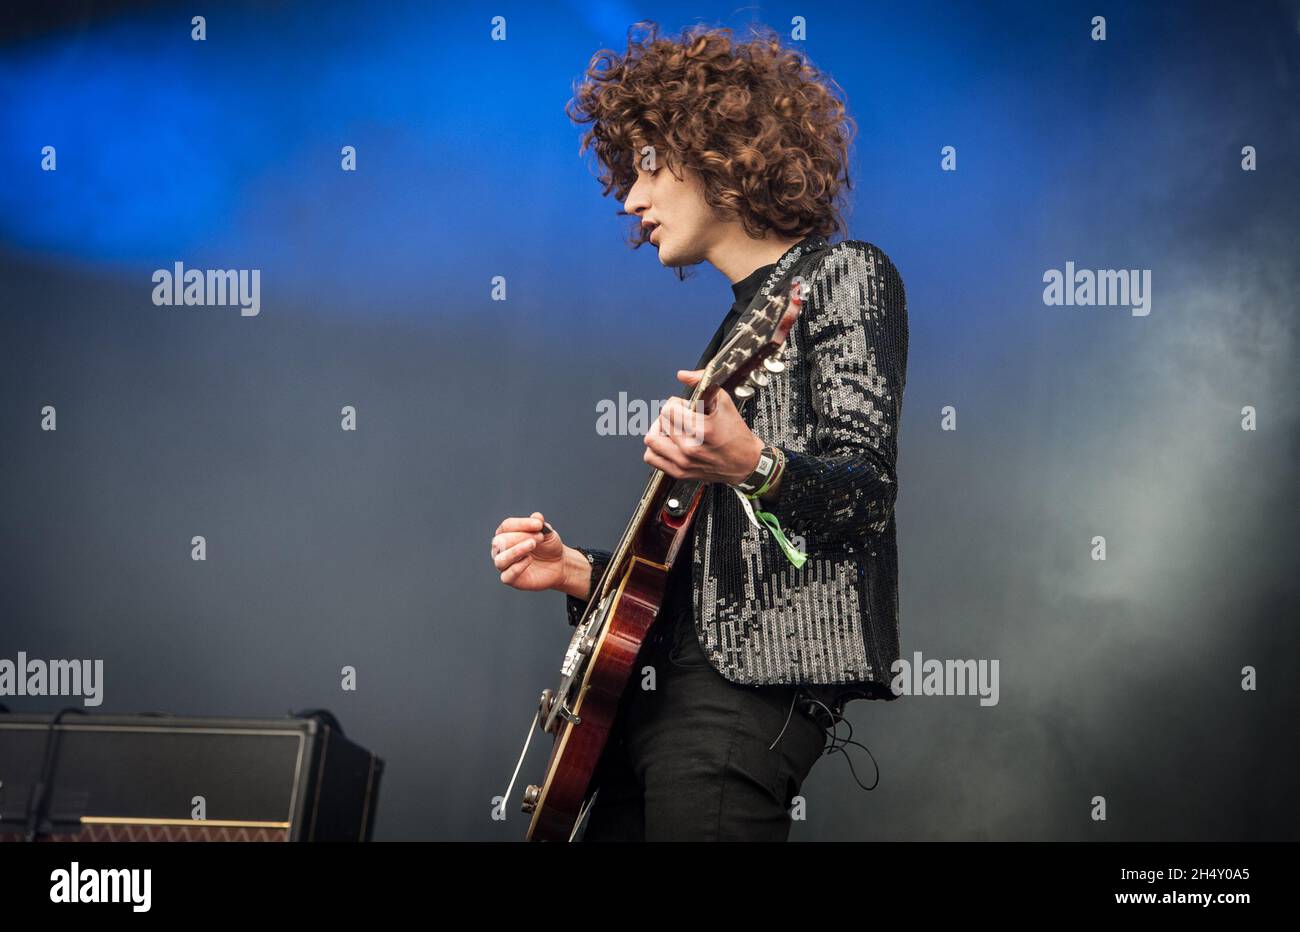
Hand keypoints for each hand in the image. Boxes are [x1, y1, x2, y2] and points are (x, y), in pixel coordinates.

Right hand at [491, 512, 564, 590]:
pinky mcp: (509, 579)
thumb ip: (540, 524)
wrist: (558, 564)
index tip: (539, 524)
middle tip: (539, 538)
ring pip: (501, 559)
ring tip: (532, 545)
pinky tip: (529, 559)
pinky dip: (517, 567)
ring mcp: (504, 565)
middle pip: (501, 541)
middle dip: (521, 537)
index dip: (521, 524)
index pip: (506, 526)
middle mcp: (500, 549)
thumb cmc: (547, 546)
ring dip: (516, 551)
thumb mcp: (546, 532)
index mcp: (505, 533)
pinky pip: (507, 575)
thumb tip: (536, 516)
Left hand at [642, 369, 764, 484]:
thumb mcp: (724, 402)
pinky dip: (656, 447)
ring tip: (672, 429)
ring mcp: (683, 462)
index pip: (669, 409)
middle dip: (671, 415)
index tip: (686, 407)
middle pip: (661, 421)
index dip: (676, 403)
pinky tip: (668, 442)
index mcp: (701, 430)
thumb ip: (702, 382)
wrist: (745, 463)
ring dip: (659, 430)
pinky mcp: (679, 472)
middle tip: (683, 417)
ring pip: (651, 439)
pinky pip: (652, 457)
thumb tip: (683, 375)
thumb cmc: (736, 435)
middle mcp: (690, 448)